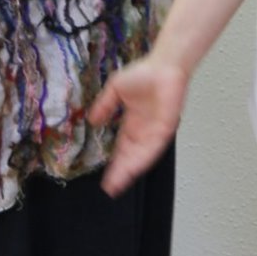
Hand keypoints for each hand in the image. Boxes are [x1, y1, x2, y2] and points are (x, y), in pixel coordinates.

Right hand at [90, 56, 188, 196]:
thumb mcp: (115, 90)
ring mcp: (154, 133)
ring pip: (140, 158)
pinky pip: (152, 149)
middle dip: (120, 174)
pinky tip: (133, 169)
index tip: (105, 179)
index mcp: (132, 125)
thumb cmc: (142, 74)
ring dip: (130, 171)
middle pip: (130, 158)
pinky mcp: (164, 130)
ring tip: (117, 184)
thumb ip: (104, 106)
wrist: (162, 65)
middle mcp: (143, 133)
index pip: (122, 150)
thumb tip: (91, 121)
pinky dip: (142, 159)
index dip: (114, 164)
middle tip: (109, 190)